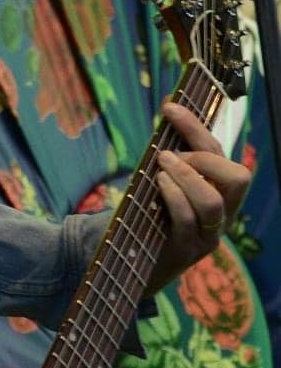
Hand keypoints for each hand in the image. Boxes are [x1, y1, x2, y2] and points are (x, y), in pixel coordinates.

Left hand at [144, 99, 252, 294]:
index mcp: (219, 192)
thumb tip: (169, 110)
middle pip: (238, 177)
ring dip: (186, 174)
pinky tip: (157, 182)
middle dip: (204, 156)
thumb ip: (171, 156)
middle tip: (169, 153)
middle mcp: (222, 215)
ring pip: (214, 201)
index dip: (197, 127)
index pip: (221, 154)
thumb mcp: (162, 182)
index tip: (170, 106)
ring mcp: (207, 235)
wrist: (129, 261)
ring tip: (162, 162)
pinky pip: (187, 219)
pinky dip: (173, 194)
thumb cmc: (147, 215)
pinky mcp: (187, 251)